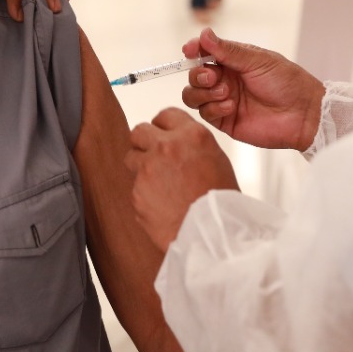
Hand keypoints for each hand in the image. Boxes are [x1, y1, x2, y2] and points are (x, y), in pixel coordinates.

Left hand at [125, 109, 238, 250]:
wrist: (212, 236)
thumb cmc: (220, 202)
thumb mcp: (216, 160)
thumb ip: (192, 145)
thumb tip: (177, 142)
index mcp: (192, 135)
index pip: (165, 115)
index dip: (163, 128)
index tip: (163, 136)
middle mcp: (167, 146)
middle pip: (140, 130)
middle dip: (145, 143)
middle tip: (154, 157)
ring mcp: (148, 168)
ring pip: (131, 157)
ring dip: (141, 167)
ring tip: (159, 184)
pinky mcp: (137, 191)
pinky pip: (134, 186)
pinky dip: (144, 194)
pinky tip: (161, 204)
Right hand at [181, 28, 325, 151]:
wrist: (303, 114)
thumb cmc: (287, 82)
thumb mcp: (257, 60)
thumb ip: (228, 50)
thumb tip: (204, 33)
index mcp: (233, 61)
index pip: (204, 53)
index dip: (193, 50)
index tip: (190, 50)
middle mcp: (225, 80)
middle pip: (194, 75)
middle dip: (198, 75)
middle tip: (213, 77)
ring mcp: (223, 100)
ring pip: (193, 95)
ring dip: (204, 92)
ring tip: (226, 93)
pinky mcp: (225, 121)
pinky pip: (205, 114)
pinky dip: (214, 108)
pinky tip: (231, 106)